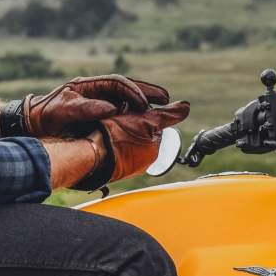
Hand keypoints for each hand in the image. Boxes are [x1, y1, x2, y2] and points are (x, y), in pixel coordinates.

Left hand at [21, 75, 170, 137]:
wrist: (31, 126)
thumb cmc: (45, 115)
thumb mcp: (64, 109)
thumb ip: (87, 108)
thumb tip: (112, 109)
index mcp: (88, 85)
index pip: (117, 83)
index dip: (134, 91)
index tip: (146, 103)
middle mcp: (96, 92)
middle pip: (127, 88)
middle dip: (147, 92)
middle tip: (166, 99)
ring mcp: (98, 104)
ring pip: (126, 101)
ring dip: (143, 105)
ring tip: (161, 111)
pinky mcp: (98, 117)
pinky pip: (120, 114)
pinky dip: (133, 117)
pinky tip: (143, 123)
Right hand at [73, 101, 190, 190]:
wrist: (89, 155)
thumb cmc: (118, 138)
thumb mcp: (148, 121)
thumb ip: (168, 114)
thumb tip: (186, 107)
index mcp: (153, 153)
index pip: (153, 126)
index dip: (142, 113)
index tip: (131, 109)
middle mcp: (141, 164)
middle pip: (139, 134)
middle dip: (131, 123)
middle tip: (119, 116)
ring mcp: (124, 167)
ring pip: (125, 141)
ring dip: (119, 131)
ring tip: (108, 125)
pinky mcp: (108, 168)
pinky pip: (113, 149)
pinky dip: (109, 141)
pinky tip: (101, 136)